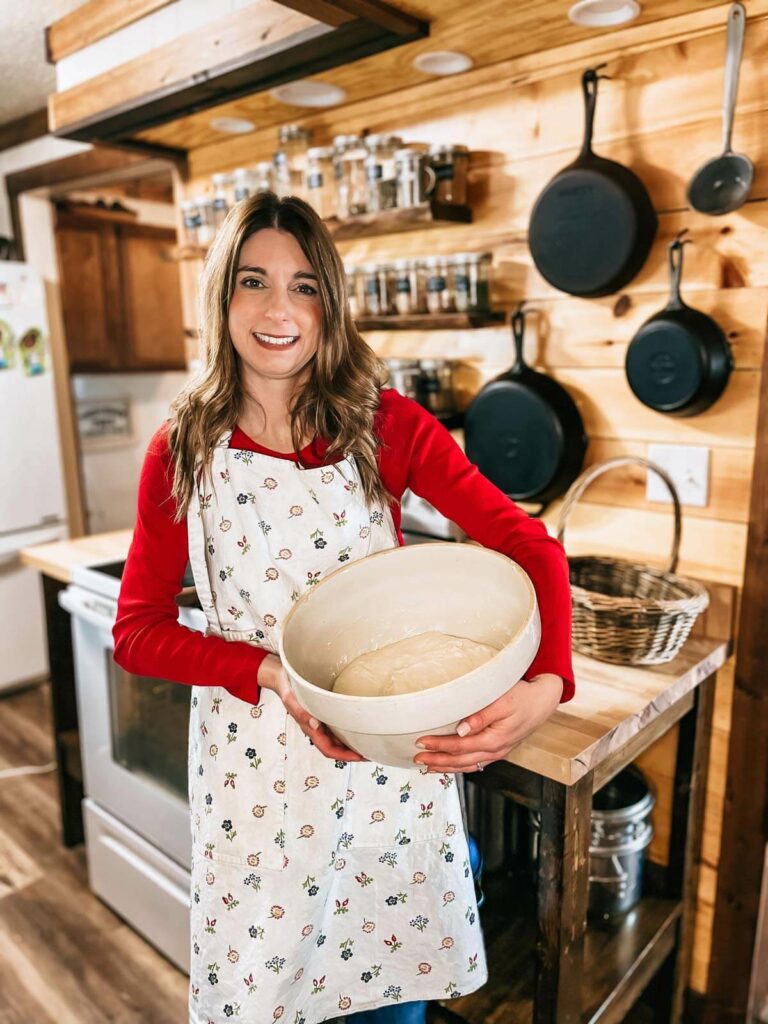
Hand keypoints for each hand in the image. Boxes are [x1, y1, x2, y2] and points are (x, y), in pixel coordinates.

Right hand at [258, 654, 366, 761]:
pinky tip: (358, 725)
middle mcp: (316, 727)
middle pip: (336, 747)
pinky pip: (337, 725)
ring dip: (351, 743)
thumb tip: (315, 725)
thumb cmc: (287, 686)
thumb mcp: (292, 698)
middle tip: (372, 752)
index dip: (344, 755)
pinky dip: (348, 729)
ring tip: (369, 742)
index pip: (328, 749)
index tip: (360, 756)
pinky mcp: (323, 712)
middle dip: (352, 753)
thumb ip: (301, 712)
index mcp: (310, 728)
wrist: (282, 676)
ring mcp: (320, 720)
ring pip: (337, 738)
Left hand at [413, 673, 563, 772]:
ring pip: (467, 765)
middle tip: (416, 759)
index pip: (460, 746)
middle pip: (461, 760)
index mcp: (495, 739)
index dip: (439, 745)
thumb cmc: (523, 697)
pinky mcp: (498, 750)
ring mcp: (497, 753)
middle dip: (437, 761)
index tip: (421, 743)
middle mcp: (495, 750)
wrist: (543, 701)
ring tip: (427, 767)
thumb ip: (481, 716)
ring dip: (446, 767)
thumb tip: (461, 730)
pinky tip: (449, 765)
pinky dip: (459, 766)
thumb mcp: (503, 701)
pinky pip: (475, 763)